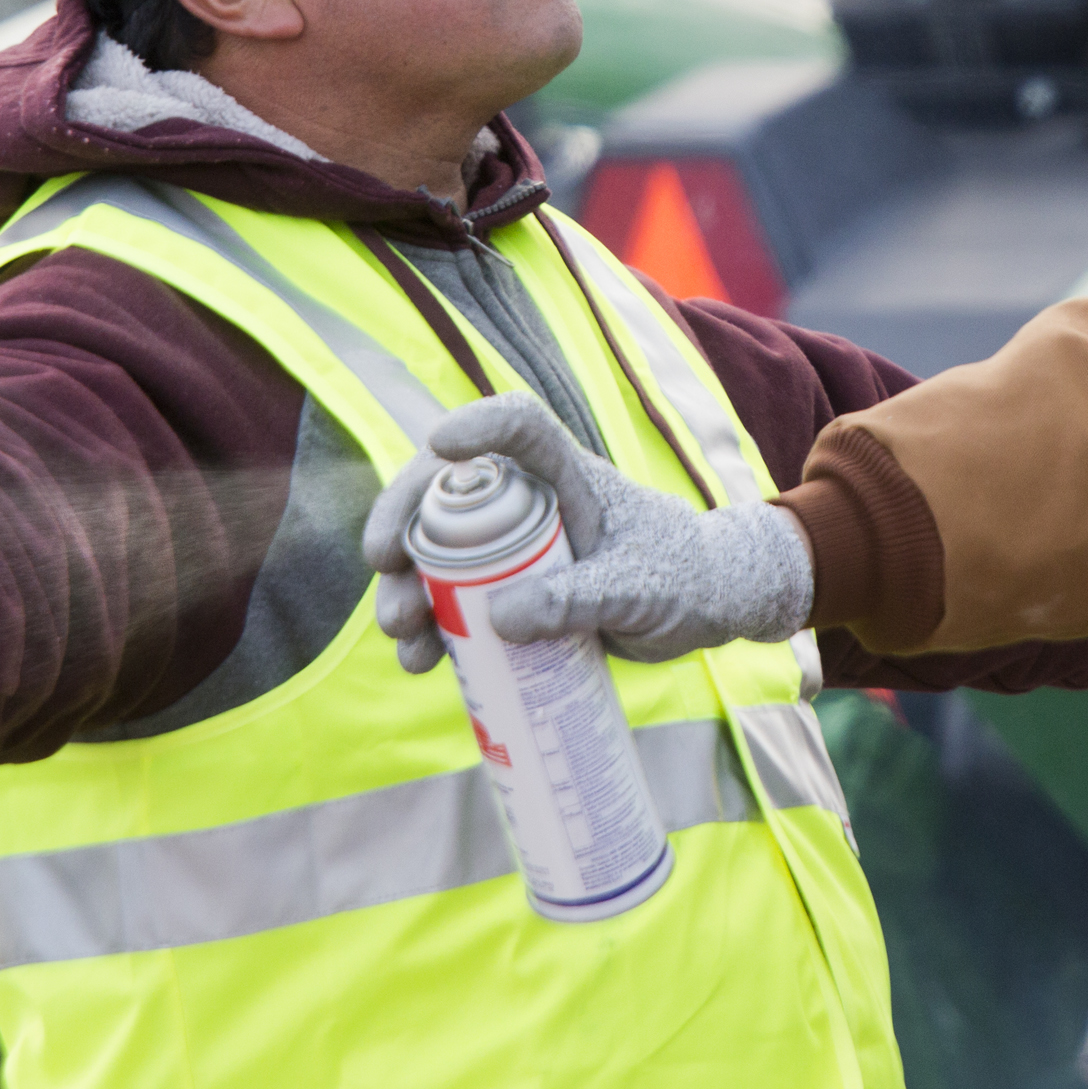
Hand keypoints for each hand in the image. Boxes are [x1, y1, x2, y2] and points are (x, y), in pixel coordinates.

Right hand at [364, 392, 812, 667]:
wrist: (704, 611)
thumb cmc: (683, 578)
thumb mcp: (639, 588)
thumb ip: (580, 599)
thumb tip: (498, 616)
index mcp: (568, 479)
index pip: (520, 429)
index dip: (478, 426)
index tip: (438, 444)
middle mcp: (530, 508)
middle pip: (448, 497)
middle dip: (404, 526)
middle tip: (383, 566)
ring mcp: (514, 555)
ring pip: (437, 558)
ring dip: (406, 589)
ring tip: (402, 635)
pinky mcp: (511, 600)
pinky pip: (454, 608)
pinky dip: (430, 632)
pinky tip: (421, 662)